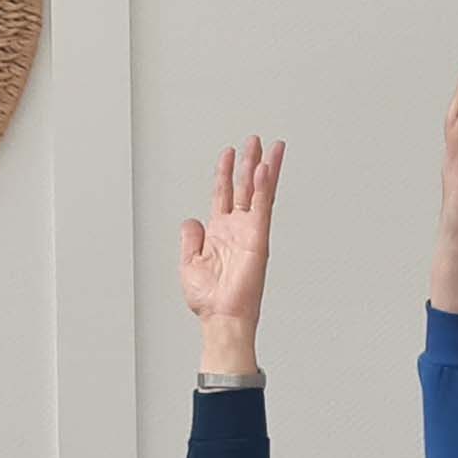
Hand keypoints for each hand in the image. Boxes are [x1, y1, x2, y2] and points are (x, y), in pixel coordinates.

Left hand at [176, 133, 282, 333]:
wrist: (221, 316)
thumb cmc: (208, 299)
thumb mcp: (188, 264)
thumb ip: (190, 239)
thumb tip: (191, 220)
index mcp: (219, 232)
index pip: (223, 194)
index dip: (225, 172)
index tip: (229, 152)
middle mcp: (236, 228)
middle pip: (243, 187)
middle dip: (248, 162)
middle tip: (253, 140)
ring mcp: (249, 232)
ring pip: (258, 192)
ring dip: (263, 169)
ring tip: (268, 147)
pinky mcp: (259, 238)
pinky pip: (262, 207)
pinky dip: (265, 187)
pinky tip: (266, 169)